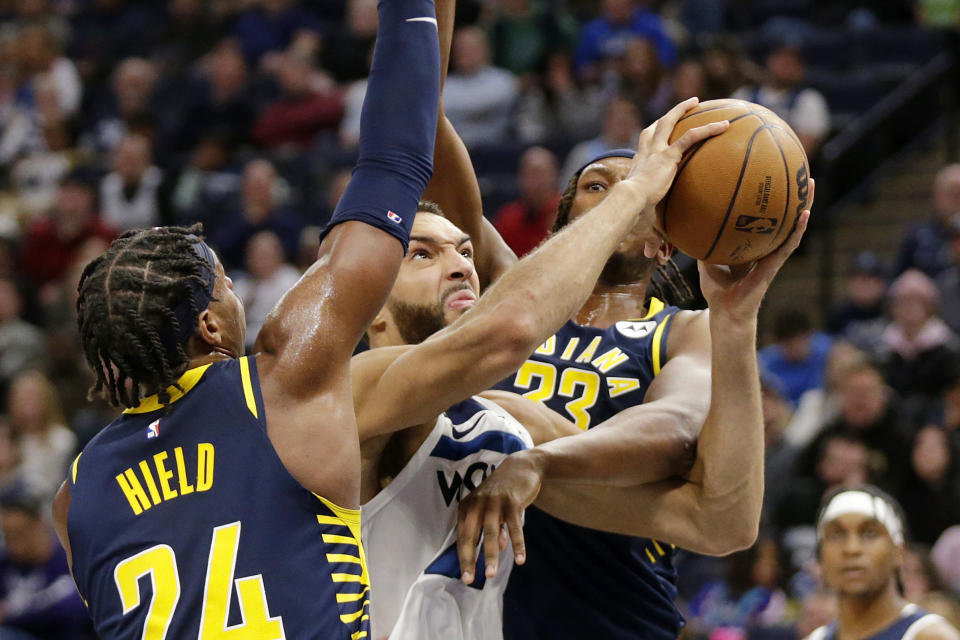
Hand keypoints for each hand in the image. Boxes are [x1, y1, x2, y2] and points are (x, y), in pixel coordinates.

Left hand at [456, 450, 544, 583]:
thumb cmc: (504, 491)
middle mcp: (478, 504)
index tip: (466, 577)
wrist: (521, 466)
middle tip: (469, 580)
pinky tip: (520, 560)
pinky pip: (514, 527)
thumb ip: (494, 528)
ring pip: (491, 533)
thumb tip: (498, 549)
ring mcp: (495, 502)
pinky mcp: (513, 502)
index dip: (463, 557)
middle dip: (469, 559)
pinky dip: (517, 544)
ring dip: (490, 555)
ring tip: (491, 575)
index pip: (462, 536)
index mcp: (468, 506)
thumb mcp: (493, 508)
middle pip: (471, 535)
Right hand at [622, 97, 729, 241]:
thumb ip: (652, 238)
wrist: (629, 204)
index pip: (644, 147)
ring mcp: (657, 151)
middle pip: (654, 127)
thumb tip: (655, 258)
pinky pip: (691, 137)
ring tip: (696, 102)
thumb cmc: (631, 215)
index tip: (658, 135)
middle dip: (667, 116)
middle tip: (681, 108)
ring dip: (683, 109)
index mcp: (638, 166)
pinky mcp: (669, 154)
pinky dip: (708, 129)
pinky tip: (725, 126)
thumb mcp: (644, 223)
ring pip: (669, 122)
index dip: (651, 139)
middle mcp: (646, 153)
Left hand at [699, 179, 814, 322]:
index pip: (764, 218)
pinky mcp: (774, 267)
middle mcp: (766, 248)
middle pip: (782, 218)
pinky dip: (797, 230)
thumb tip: (690, 221)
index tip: (771, 176)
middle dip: (792, 194)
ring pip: (793, 228)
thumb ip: (703, 243)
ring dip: (804, 206)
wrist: (725, 314)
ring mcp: (772, 257)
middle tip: (799, 171)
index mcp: (752, 245)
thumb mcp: (706, 261)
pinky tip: (805, 215)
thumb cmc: (717, 290)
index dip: (769, 200)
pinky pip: (788, 246)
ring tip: (811, 185)